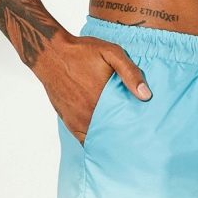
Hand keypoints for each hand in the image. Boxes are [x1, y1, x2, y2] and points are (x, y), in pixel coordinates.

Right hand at [32, 31, 151, 144]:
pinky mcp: (70, 122)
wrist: (50, 53)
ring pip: (100, 140)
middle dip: (126, 138)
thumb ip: (130, 72)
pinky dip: (95, 143)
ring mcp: (79, 121)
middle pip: (115, 134)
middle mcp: (91, 114)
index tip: (147, 133)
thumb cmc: (82, 52)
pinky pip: (85, 140)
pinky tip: (105, 144)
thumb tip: (146, 96)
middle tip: (139, 141)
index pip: (127, 124)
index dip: (137, 130)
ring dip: (111, 142)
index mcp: (105, 100)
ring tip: (125, 144)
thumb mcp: (111, 53)